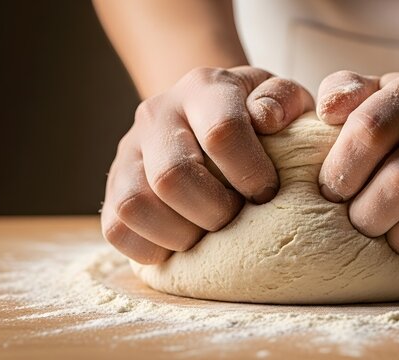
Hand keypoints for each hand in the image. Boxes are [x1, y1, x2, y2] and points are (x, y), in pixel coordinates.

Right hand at [101, 66, 313, 263]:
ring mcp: (128, 149)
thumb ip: (285, 99)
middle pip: (172, 176)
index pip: (222, 132)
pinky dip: (150, 248)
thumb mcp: (280, 97)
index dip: (251, 174)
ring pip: (134, 205)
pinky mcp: (113, 184)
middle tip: (236, 217)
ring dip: (180, 235)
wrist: (207, 110)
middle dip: (215, 212)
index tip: (268, 193)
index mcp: (205, 88)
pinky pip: (115, 228)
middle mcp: (158, 113)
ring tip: (208, 234)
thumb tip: (266, 118)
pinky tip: (181, 243)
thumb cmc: (254, 114)